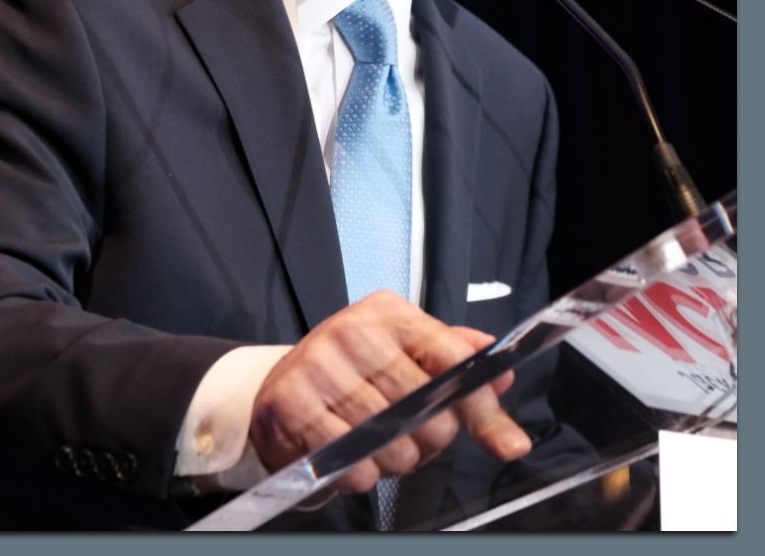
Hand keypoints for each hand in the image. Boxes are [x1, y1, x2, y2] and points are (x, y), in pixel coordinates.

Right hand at [248, 291, 529, 493]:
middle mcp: (349, 330)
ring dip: (392, 460)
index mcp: (387, 313)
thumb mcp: (409, 360)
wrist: (283, 388)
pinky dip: (359, 474)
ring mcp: (316, 364)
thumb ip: (460, 370)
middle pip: (426, 408)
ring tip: (375, 445)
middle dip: (428, 438)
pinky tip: (349, 457)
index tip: (494, 436)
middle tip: (407, 435)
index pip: (453, 357)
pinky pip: (350, 460)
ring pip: (390, 441)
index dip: (478, 403)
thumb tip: (504, 378)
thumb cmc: (355, 376)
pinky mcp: (290, 402)